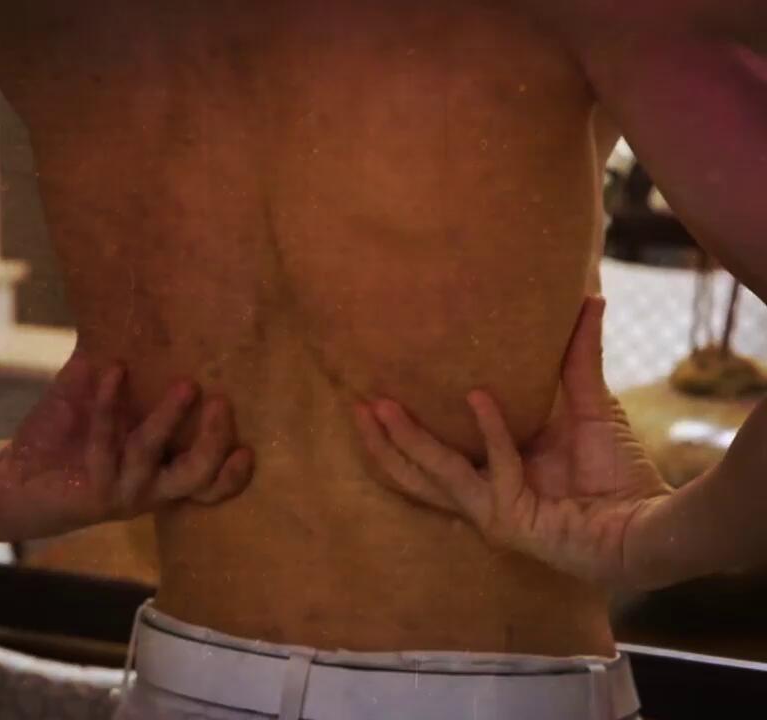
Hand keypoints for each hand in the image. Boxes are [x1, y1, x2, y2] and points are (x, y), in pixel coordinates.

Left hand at [0, 349, 254, 541]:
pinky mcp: (93, 491)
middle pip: (198, 478)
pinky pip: (107, 444)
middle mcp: (150, 488)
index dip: (233, 473)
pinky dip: (110, 406)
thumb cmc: (62, 436)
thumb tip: (133, 309)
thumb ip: (120, 366)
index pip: (210, 483)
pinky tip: (110, 372)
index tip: (249, 446)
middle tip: (220, 401)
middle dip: (213, 441)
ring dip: (168, 419)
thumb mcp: (96, 398)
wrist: (12, 477)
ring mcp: (123, 493)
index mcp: (162, 470)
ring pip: (154, 457)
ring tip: (185, 385)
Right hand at [353, 296, 672, 588]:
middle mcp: (483, 494)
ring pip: (431, 475)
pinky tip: (479, 397)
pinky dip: (489, 432)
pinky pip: (492, 468)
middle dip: (380, 441)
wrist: (648, 521)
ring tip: (377, 407)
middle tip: (354, 403)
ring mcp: (492, 511)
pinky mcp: (510, 521)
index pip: (430, 457)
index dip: (398, 433)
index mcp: (492, 472)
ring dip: (404, 440)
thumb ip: (577, 358)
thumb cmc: (619, 474)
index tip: (372, 395)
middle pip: (412, 474)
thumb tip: (590, 298)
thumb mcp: (590, 405)